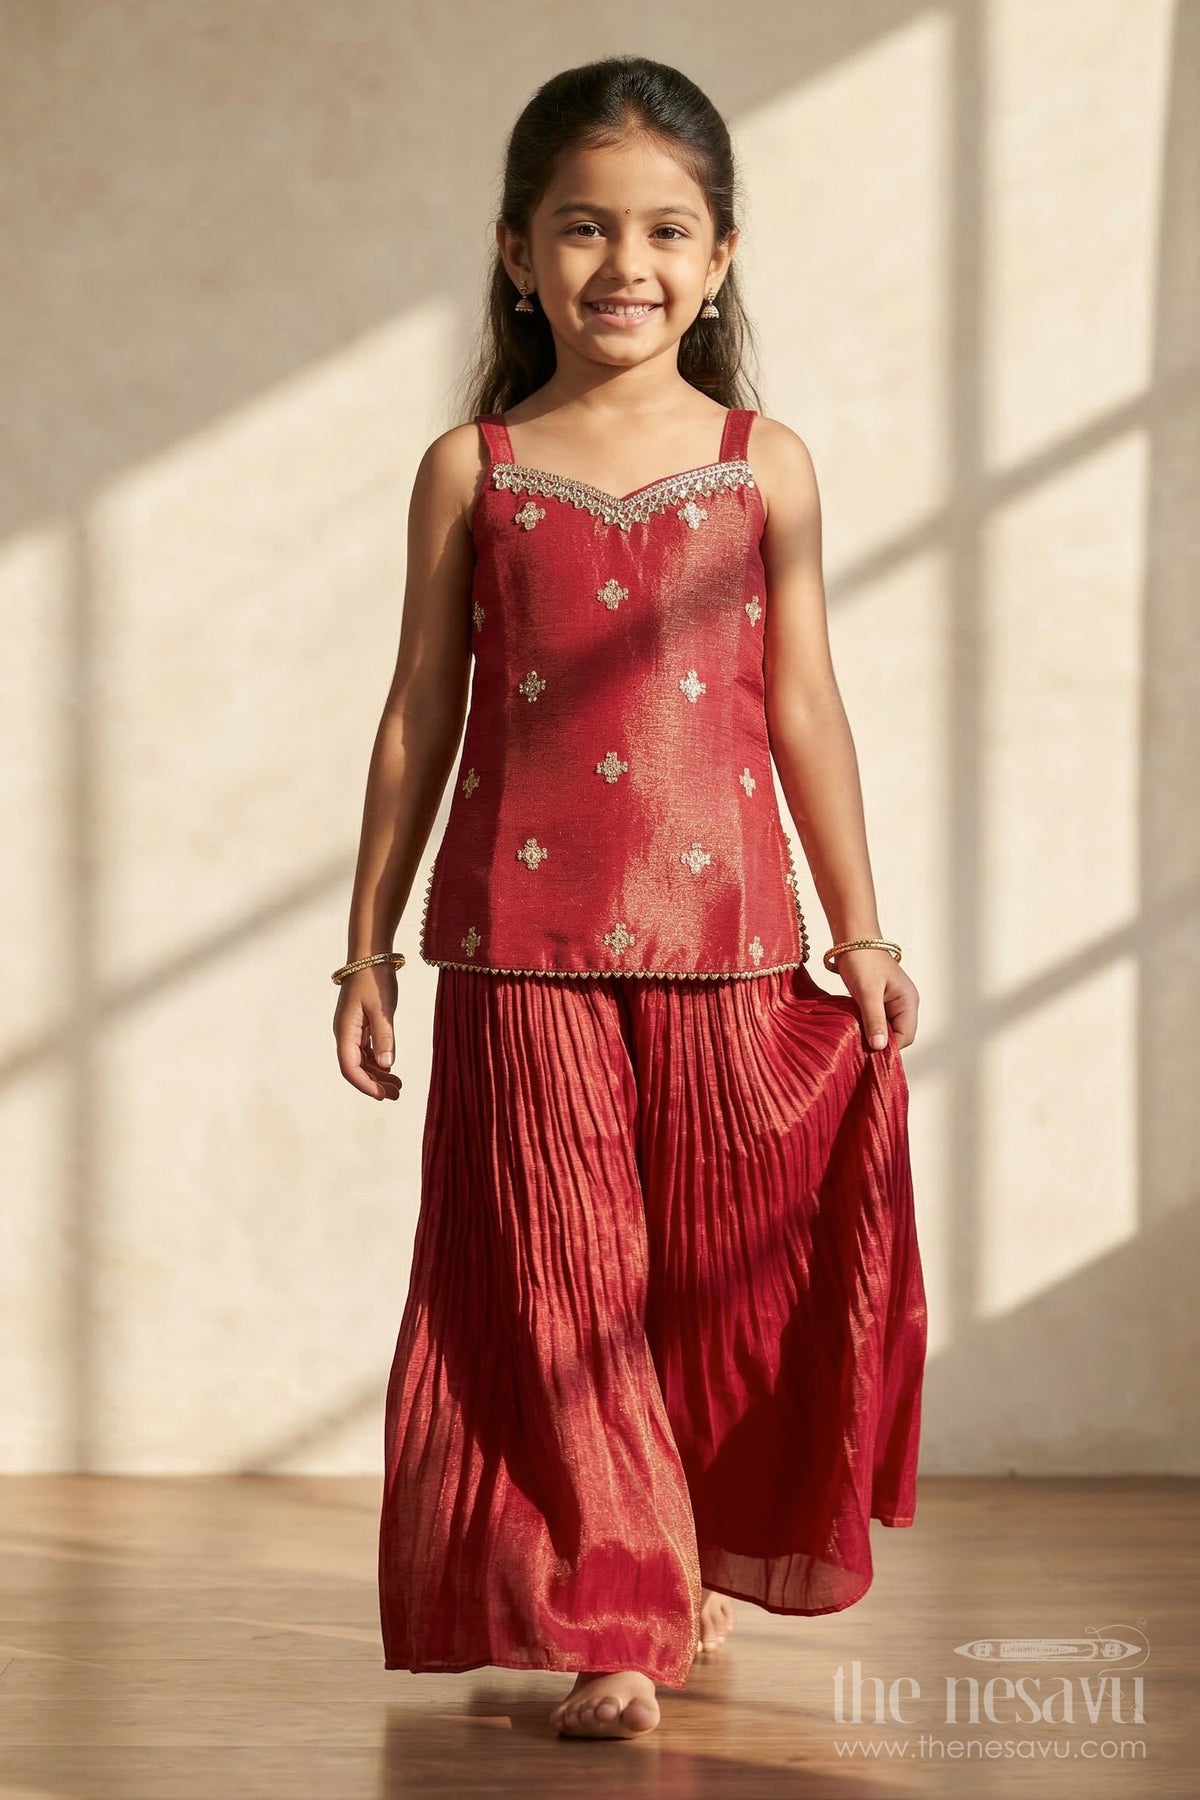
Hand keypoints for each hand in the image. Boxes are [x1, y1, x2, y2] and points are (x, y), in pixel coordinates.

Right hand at [333, 968, 402, 1099]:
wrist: (370, 955)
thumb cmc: (374, 979)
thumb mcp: (382, 1009)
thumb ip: (384, 1037)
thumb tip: (385, 1066)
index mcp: (346, 1031)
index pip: (350, 1068)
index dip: (365, 1084)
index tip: (382, 1095)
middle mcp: (345, 1033)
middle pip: (355, 1067)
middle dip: (374, 1084)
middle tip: (396, 1094)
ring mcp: (352, 1029)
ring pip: (362, 1060)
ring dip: (378, 1075)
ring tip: (398, 1086)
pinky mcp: (361, 1024)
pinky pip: (366, 1050)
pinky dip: (378, 1061)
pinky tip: (391, 1069)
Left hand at [833, 947, 918, 1050]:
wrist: (852, 938)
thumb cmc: (862, 960)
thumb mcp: (867, 992)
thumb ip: (874, 1020)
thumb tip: (880, 1047)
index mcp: (908, 1002)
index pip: (905, 1037)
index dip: (888, 1047)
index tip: (868, 1052)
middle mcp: (904, 1004)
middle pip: (896, 1035)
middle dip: (879, 1042)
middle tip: (858, 1045)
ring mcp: (892, 1003)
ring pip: (885, 1029)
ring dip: (871, 1034)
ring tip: (855, 1036)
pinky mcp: (879, 1001)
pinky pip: (876, 1021)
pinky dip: (866, 1026)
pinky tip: (854, 1027)